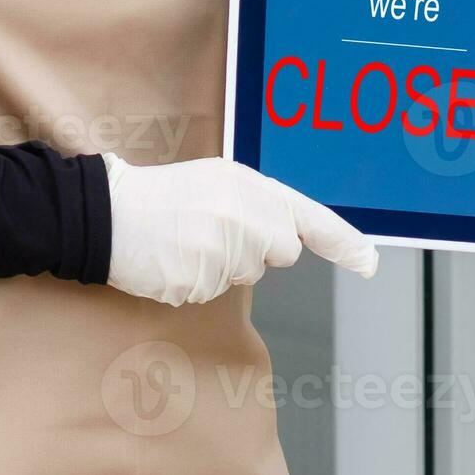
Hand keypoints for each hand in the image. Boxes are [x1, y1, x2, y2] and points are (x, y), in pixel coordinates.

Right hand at [101, 154, 378, 306]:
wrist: (105, 212)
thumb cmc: (163, 197)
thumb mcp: (218, 182)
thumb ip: (258, 204)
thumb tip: (289, 236)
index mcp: (249, 185)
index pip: (309, 218)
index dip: (344, 242)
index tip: (369, 263)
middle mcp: (243, 216)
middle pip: (281, 252)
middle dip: (258, 250)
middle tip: (214, 231)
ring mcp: (221, 251)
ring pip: (245, 275)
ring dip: (221, 266)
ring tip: (186, 241)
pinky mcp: (198, 281)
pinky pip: (212, 292)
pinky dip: (194, 281)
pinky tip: (173, 258)